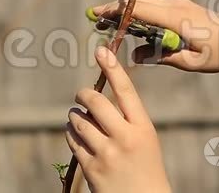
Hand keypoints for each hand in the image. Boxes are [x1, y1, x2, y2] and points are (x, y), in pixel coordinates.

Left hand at [65, 47, 170, 192]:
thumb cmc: (146, 166)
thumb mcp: (145, 139)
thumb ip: (126, 119)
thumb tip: (94, 99)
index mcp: (143, 128)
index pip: (126, 91)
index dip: (113, 69)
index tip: (101, 51)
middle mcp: (125, 138)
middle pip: (95, 102)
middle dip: (84, 94)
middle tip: (82, 94)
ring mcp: (106, 154)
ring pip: (79, 121)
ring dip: (75, 116)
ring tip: (79, 118)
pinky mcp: (91, 169)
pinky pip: (73, 141)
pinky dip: (72, 133)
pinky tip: (76, 135)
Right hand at [92, 0, 218, 71]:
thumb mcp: (191, 62)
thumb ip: (162, 58)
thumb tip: (133, 56)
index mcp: (178, 18)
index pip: (141, 10)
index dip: (117, 11)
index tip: (98, 14)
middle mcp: (177, 5)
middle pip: (139, 2)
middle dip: (115, 8)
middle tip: (94, 16)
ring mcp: (180, 4)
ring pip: (146, 2)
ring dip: (126, 9)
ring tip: (106, 19)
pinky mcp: (182, 7)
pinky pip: (155, 6)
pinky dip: (139, 12)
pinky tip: (129, 22)